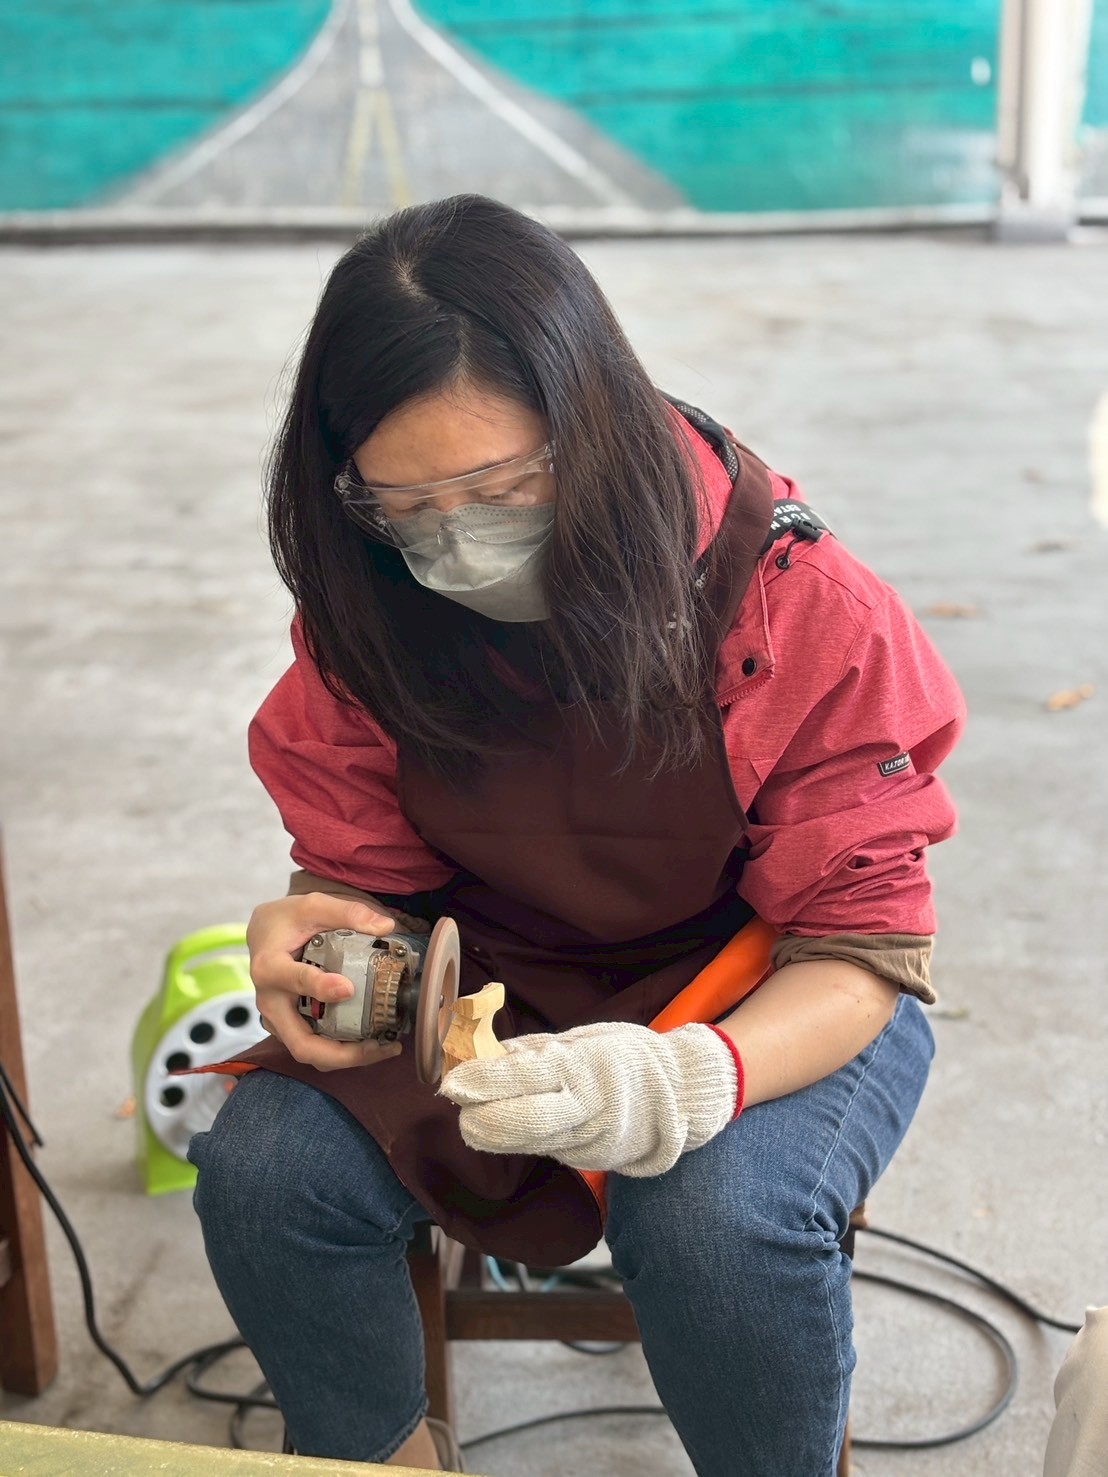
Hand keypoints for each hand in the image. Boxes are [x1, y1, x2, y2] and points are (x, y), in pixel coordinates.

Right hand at [247, 892, 405, 1072]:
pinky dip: (343, 1051)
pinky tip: (374, 1042)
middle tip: (380, 1045)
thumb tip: (385, 926)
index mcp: (270, 967)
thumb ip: (348, 913)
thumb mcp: (312, 905)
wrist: (265, 933)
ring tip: (385, 1047)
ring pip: (310, 1053)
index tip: (348, 988)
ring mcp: (280, 1020)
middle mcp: (271, 1002)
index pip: (294, 981)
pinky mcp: (291, 1026)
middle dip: (342, 1053)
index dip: (320, 987)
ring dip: (347, 1057)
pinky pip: (316, 1047)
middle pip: (301, 1044)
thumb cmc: (286, 921)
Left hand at [438, 1021, 741, 1176]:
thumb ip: (533, 1051)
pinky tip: (507, 1126)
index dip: (482, 1081)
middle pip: (517, 1123)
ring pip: (525, 1144)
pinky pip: (542, 1149)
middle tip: (458, 1101)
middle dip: (477, 1117)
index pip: (523, 1077)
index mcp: (583, 1068)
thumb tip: (484, 1053)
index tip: (451, 1081)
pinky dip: (517, 1139)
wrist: (681, 1096)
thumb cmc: (626, 1057)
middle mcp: (585, 1109)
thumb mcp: (583, 1039)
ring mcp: (586, 1141)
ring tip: (475, 1115)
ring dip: (491, 1132)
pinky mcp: (586, 1160)